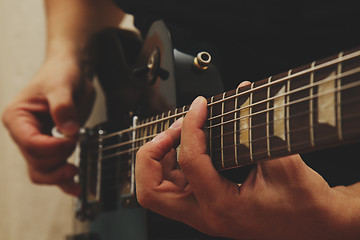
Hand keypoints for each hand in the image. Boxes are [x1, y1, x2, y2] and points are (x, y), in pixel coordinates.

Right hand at [2, 51, 94, 195]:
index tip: (71, 138)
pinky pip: (52, 170)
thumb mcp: (63, 85)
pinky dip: (63, 181)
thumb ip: (63, 107)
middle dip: (58, 157)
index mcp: (17, 117)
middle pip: (35, 161)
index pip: (29, 143)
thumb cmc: (62, 73)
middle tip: (75, 140)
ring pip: (41, 171)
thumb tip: (68, 129)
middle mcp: (23, 132)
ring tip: (75, 168)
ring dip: (59, 174)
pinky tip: (76, 187)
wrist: (72, 71)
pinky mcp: (52, 147)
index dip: (52, 147)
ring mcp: (36, 141)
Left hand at [136, 95, 359, 238]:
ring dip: (159, 159)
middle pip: (150, 191)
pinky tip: (188, 147)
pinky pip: (173, 187)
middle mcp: (206, 215)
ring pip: (156, 190)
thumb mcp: (282, 162)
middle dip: (152, 154)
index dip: (192, 126)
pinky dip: (171, 165)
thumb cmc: (304, 203)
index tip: (200, 106)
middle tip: (173, 131)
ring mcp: (203, 214)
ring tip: (178, 135)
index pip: (190, 161)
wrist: (316, 224)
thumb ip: (257, 128)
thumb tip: (241, 95)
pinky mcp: (207, 207)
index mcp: (222, 207)